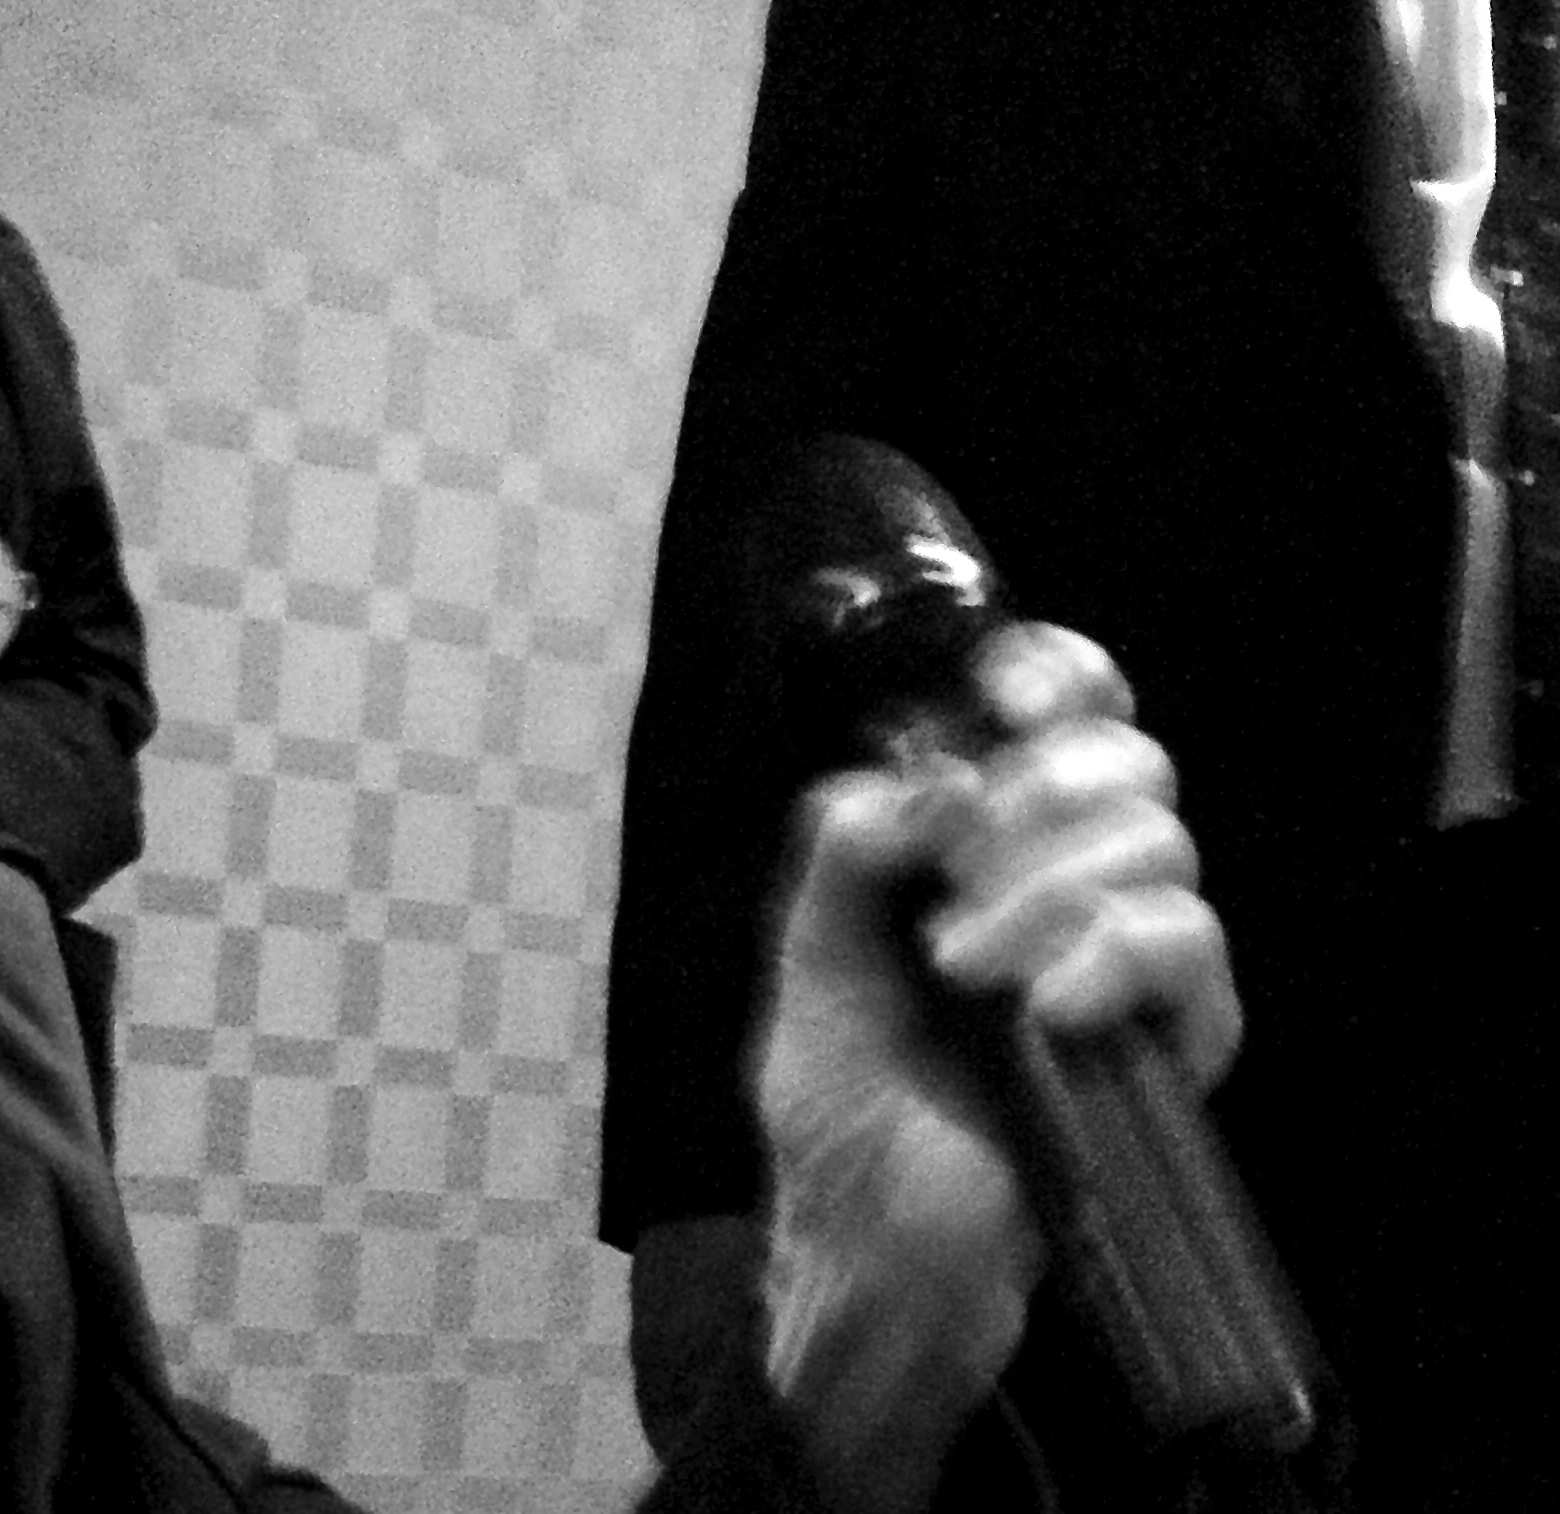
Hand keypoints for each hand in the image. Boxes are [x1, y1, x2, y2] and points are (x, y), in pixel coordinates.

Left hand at [752, 622, 1237, 1508]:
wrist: (880, 1254)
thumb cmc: (842, 1113)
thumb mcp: (809, 965)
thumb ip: (844, 851)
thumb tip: (925, 778)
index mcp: (986, 850)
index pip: (1066, 716)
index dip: (1058, 676)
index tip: (1010, 694)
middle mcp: (1072, 887)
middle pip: (1128, 759)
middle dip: (1040, 791)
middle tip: (961, 871)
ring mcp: (1130, 961)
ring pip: (1155, 841)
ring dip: (1046, 888)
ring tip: (965, 971)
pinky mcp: (1175, 1040)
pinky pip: (1187, 944)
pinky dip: (1114, 953)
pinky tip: (1049, 1007)